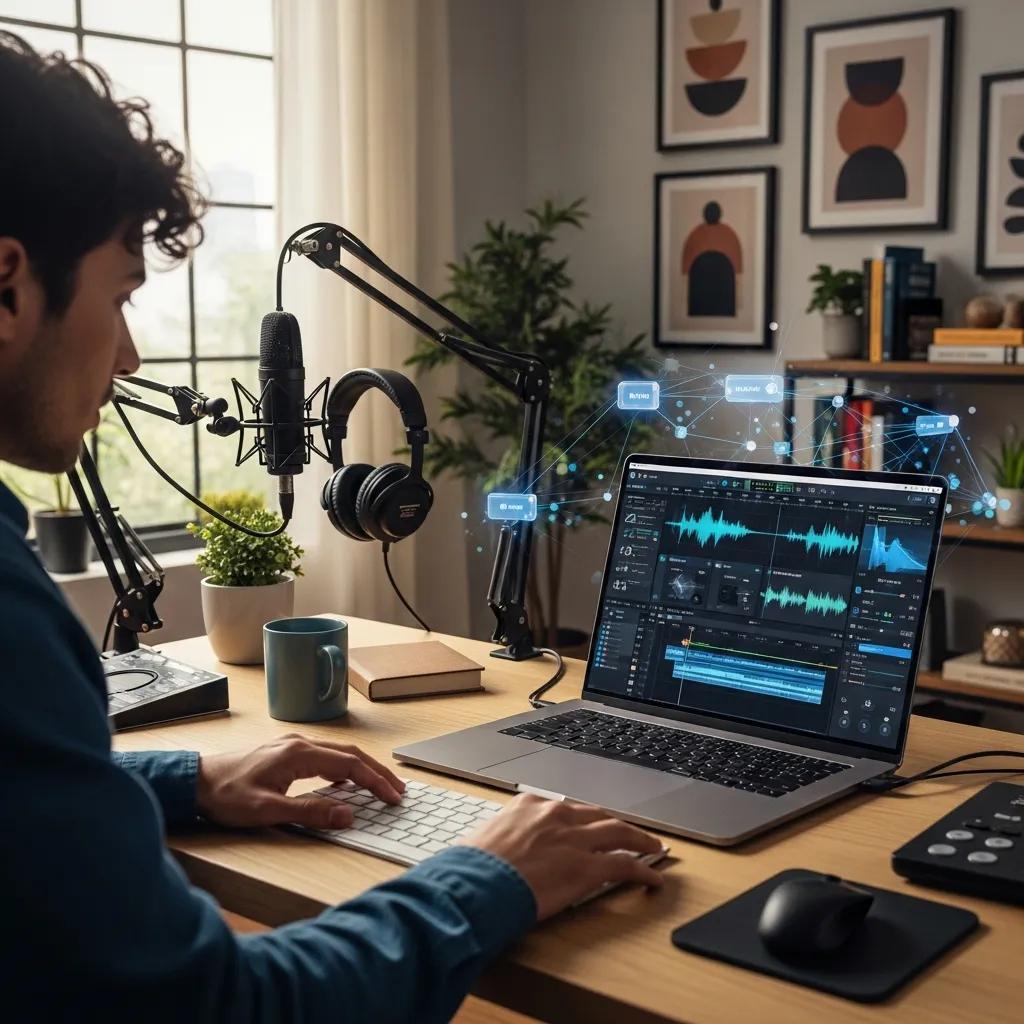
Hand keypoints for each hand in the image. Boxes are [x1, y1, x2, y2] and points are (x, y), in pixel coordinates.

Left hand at [196, 734, 404, 829]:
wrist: (194, 782)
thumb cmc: (225, 796)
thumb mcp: (268, 811)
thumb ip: (310, 812)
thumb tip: (348, 814)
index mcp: (299, 754)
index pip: (350, 765)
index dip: (375, 781)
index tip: (393, 797)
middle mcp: (300, 744)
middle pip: (350, 755)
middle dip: (377, 773)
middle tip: (398, 791)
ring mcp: (292, 746)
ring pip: (339, 754)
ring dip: (363, 769)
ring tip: (380, 786)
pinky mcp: (285, 754)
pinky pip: (325, 757)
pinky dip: (344, 768)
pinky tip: (346, 782)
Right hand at [460, 794, 663, 919]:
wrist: (474, 884)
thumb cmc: (471, 868)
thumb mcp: (485, 839)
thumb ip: (504, 839)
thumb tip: (504, 853)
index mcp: (530, 805)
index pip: (566, 809)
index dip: (583, 819)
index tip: (589, 825)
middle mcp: (556, 815)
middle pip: (598, 815)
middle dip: (617, 824)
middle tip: (631, 832)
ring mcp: (574, 840)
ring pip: (619, 833)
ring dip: (639, 839)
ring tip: (652, 846)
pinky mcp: (587, 868)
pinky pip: (624, 866)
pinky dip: (643, 871)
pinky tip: (652, 878)